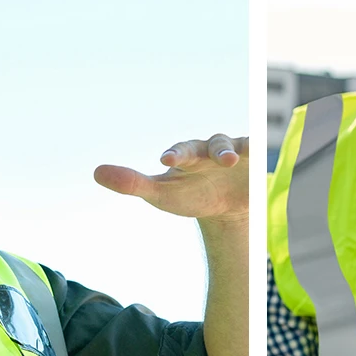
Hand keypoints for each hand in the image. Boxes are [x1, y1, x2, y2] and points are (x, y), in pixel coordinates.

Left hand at [95, 133, 247, 219]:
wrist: (227, 209)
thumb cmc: (189, 196)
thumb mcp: (161, 194)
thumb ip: (132, 184)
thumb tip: (96, 172)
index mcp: (188, 156)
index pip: (181, 152)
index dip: (176, 154)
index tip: (167, 161)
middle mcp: (211, 150)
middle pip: (213, 145)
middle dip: (216, 151)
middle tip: (221, 161)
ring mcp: (236, 154)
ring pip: (236, 147)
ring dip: (235, 152)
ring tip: (235, 161)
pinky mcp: (256, 163)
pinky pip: (257, 152)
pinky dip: (257, 149)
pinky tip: (259, 153)